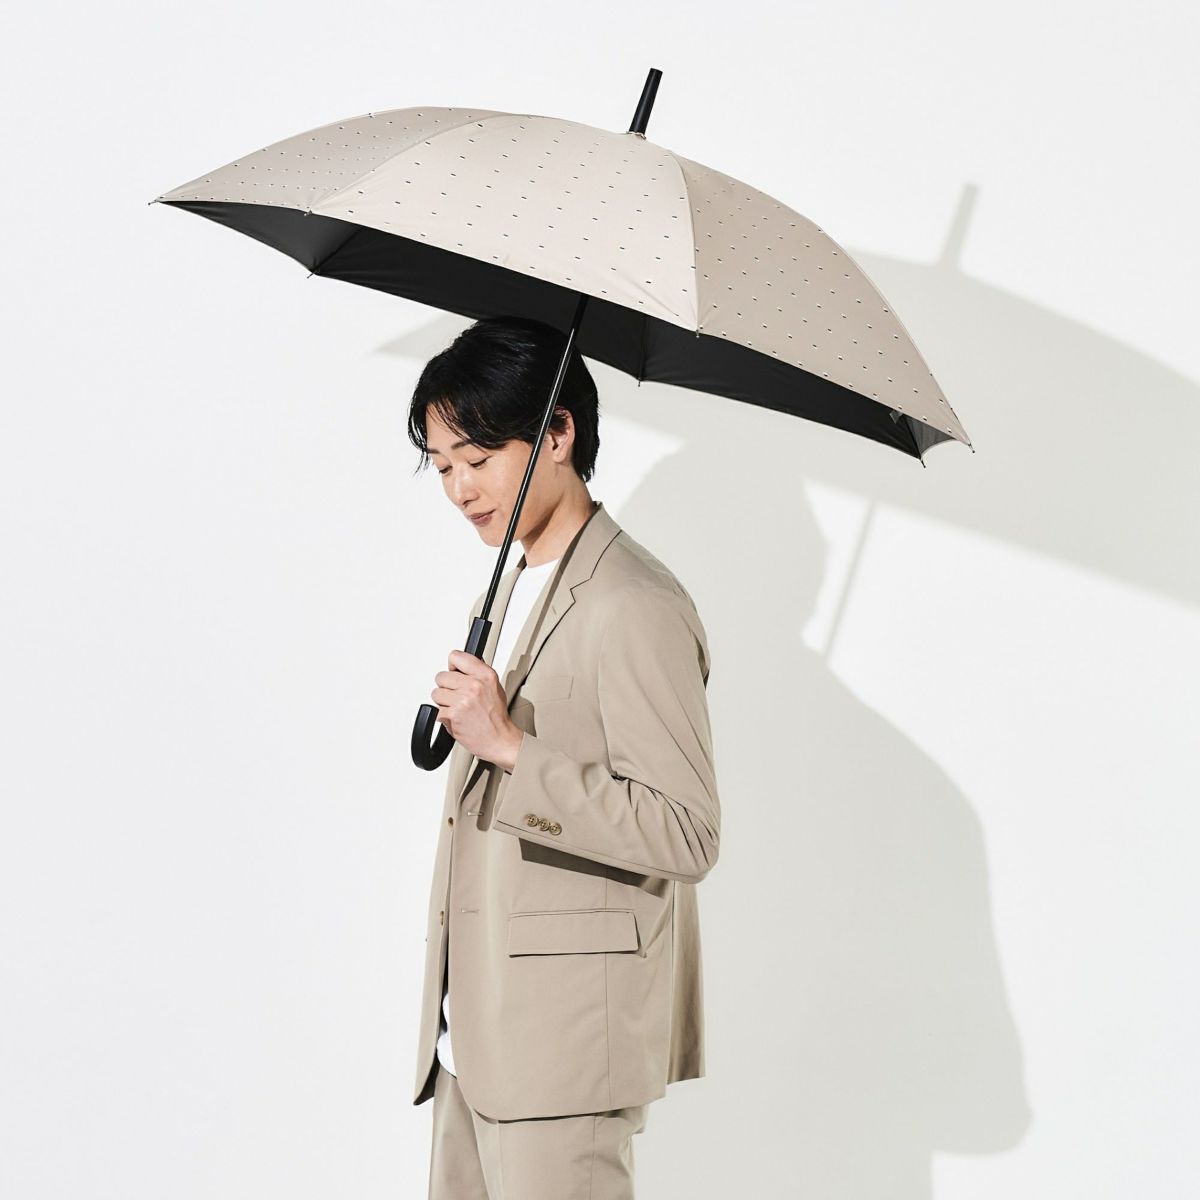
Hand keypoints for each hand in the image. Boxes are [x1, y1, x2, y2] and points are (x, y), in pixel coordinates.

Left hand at [431, 650, 523, 770]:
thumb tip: (462, 666)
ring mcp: (463, 700)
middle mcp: (474, 685)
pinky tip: (456, 719)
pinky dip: (443, 717)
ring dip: (443, 702)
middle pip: (441, 676)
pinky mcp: (453, 714)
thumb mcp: (495, 687)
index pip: (456, 657)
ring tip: (457, 709)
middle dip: (446, 687)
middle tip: (456, 697)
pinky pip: (437, 710)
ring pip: (436, 694)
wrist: (500, 739)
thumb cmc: (497, 717)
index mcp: (485, 675)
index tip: (454, 673)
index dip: (452, 667)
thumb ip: (478, 673)